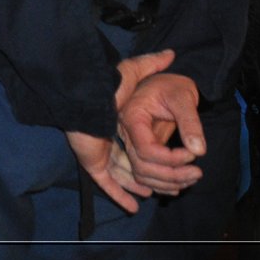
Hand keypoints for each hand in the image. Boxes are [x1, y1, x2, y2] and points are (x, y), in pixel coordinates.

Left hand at [64, 48, 182, 213]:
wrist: (81, 96)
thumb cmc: (105, 84)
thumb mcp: (131, 72)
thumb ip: (149, 64)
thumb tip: (171, 53)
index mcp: (117, 122)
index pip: (140, 142)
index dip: (159, 152)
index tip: (178, 160)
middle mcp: (107, 138)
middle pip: (133, 163)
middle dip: (154, 175)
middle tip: (176, 184)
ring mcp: (99, 152)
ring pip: (123, 177)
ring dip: (140, 187)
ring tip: (159, 193)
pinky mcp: (92, 162)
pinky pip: (106, 184)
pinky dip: (120, 195)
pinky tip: (133, 207)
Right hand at [117, 63, 204, 194]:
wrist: (168, 84)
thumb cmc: (173, 86)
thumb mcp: (183, 97)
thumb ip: (190, 122)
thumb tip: (199, 151)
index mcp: (132, 117)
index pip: (145, 149)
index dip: (170, 158)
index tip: (193, 155)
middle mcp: (125, 132)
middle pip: (141, 166)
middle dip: (171, 175)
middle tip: (198, 173)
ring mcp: (130, 142)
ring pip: (141, 174)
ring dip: (167, 183)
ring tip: (192, 178)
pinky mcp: (138, 149)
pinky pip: (143, 173)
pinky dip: (161, 184)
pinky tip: (179, 185)